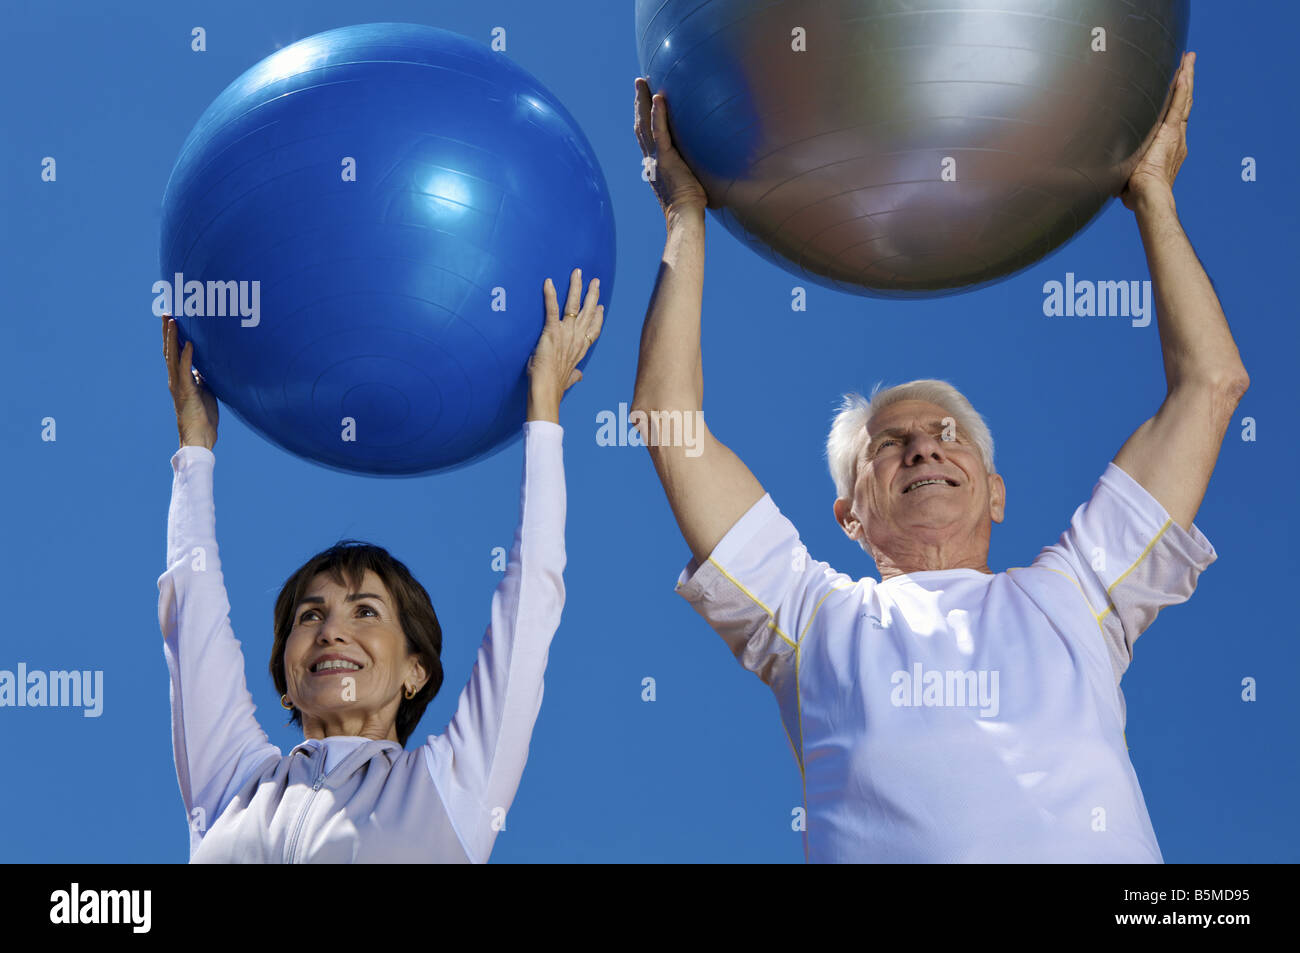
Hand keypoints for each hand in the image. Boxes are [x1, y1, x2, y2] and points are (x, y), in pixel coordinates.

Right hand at [162, 314, 217, 449]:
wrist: (200, 437)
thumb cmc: (203, 416)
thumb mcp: (205, 391)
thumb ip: (202, 377)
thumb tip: (203, 366)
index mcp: (180, 379)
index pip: (174, 353)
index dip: (173, 337)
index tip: (173, 320)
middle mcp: (176, 380)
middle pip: (169, 350)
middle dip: (168, 332)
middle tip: (167, 313)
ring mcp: (179, 385)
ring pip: (173, 356)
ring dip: (173, 338)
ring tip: (173, 320)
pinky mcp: (186, 392)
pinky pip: (186, 371)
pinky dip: (188, 356)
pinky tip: (191, 343)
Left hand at [526, 269, 603, 422]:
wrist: (546, 391)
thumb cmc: (554, 387)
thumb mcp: (567, 379)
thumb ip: (574, 375)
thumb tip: (579, 375)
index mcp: (580, 350)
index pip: (593, 330)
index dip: (598, 317)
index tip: (601, 307)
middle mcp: (576, 339)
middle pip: (589, 312)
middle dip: (592, 295)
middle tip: (595, 281)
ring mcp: (566, 334)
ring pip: (575, 305)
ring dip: (577, 288)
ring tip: (578, 273)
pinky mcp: (552, 332)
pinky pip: (552, 309)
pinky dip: (550, 295)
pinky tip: (548, 282)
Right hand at [634, 77, 710, 216]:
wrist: (685, 217)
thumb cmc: (691, 206)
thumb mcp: (688, 183)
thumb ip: (690, 170)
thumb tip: (706, 163)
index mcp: (655, 164)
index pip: (646, 136)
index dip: (644, 117)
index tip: (644, 102)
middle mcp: (651, 159)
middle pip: (641, 125)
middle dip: (639, 103)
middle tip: (639, 83)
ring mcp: (656, 158)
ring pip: (645, 124)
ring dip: (643, 101)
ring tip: (642, 82)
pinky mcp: (666, 159)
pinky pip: (660, 133)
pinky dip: (658, 115)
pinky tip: (658, 98)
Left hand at [1121, 51, 1193, 210]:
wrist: (1146, 196)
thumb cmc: (1134, 192)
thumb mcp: (1123, 173)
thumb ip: (1114, 166)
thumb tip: (1090, 171)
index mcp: (1165, 145)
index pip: (1170, 116)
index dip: (1173, 100)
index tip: (1173, 86)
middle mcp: (1175, 137)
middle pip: (1181, 102)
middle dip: (1184, 81)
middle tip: (1187, 63)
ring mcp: (1175, 133)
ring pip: (1183, 99)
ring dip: (1186, 77)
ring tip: (1188, 58)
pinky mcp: (1172, 132)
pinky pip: (1179, 104)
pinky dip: (1182, 87)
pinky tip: (1184, 72)